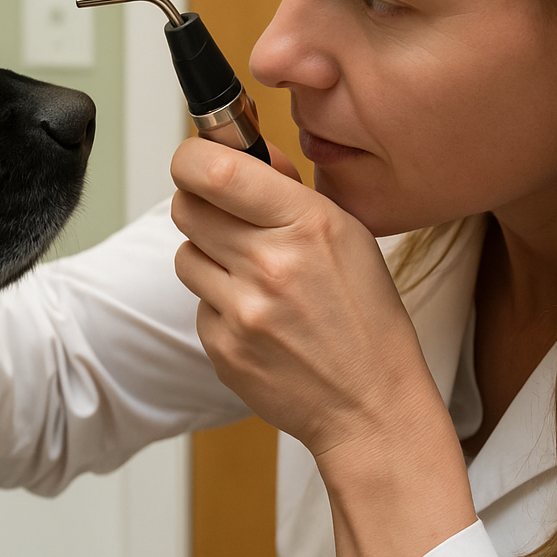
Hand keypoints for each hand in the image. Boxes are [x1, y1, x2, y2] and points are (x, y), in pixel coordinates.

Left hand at [171, 136, 474, 556]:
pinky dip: (219, 306)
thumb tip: (241, 152)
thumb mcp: (348, 235)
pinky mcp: (222, 347)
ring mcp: (243, 310)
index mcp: (307, 224)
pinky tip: (258, 320)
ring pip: (185, 255)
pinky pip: (197, 304)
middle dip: (200, 206)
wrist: (371, 405)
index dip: (193, 159)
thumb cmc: (365, 317)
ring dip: (209, 259)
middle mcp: (271, 264)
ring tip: (252, 278)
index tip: (196, 162)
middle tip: (227, 222)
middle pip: (187, 207)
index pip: (215, 170)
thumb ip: (289, 190)